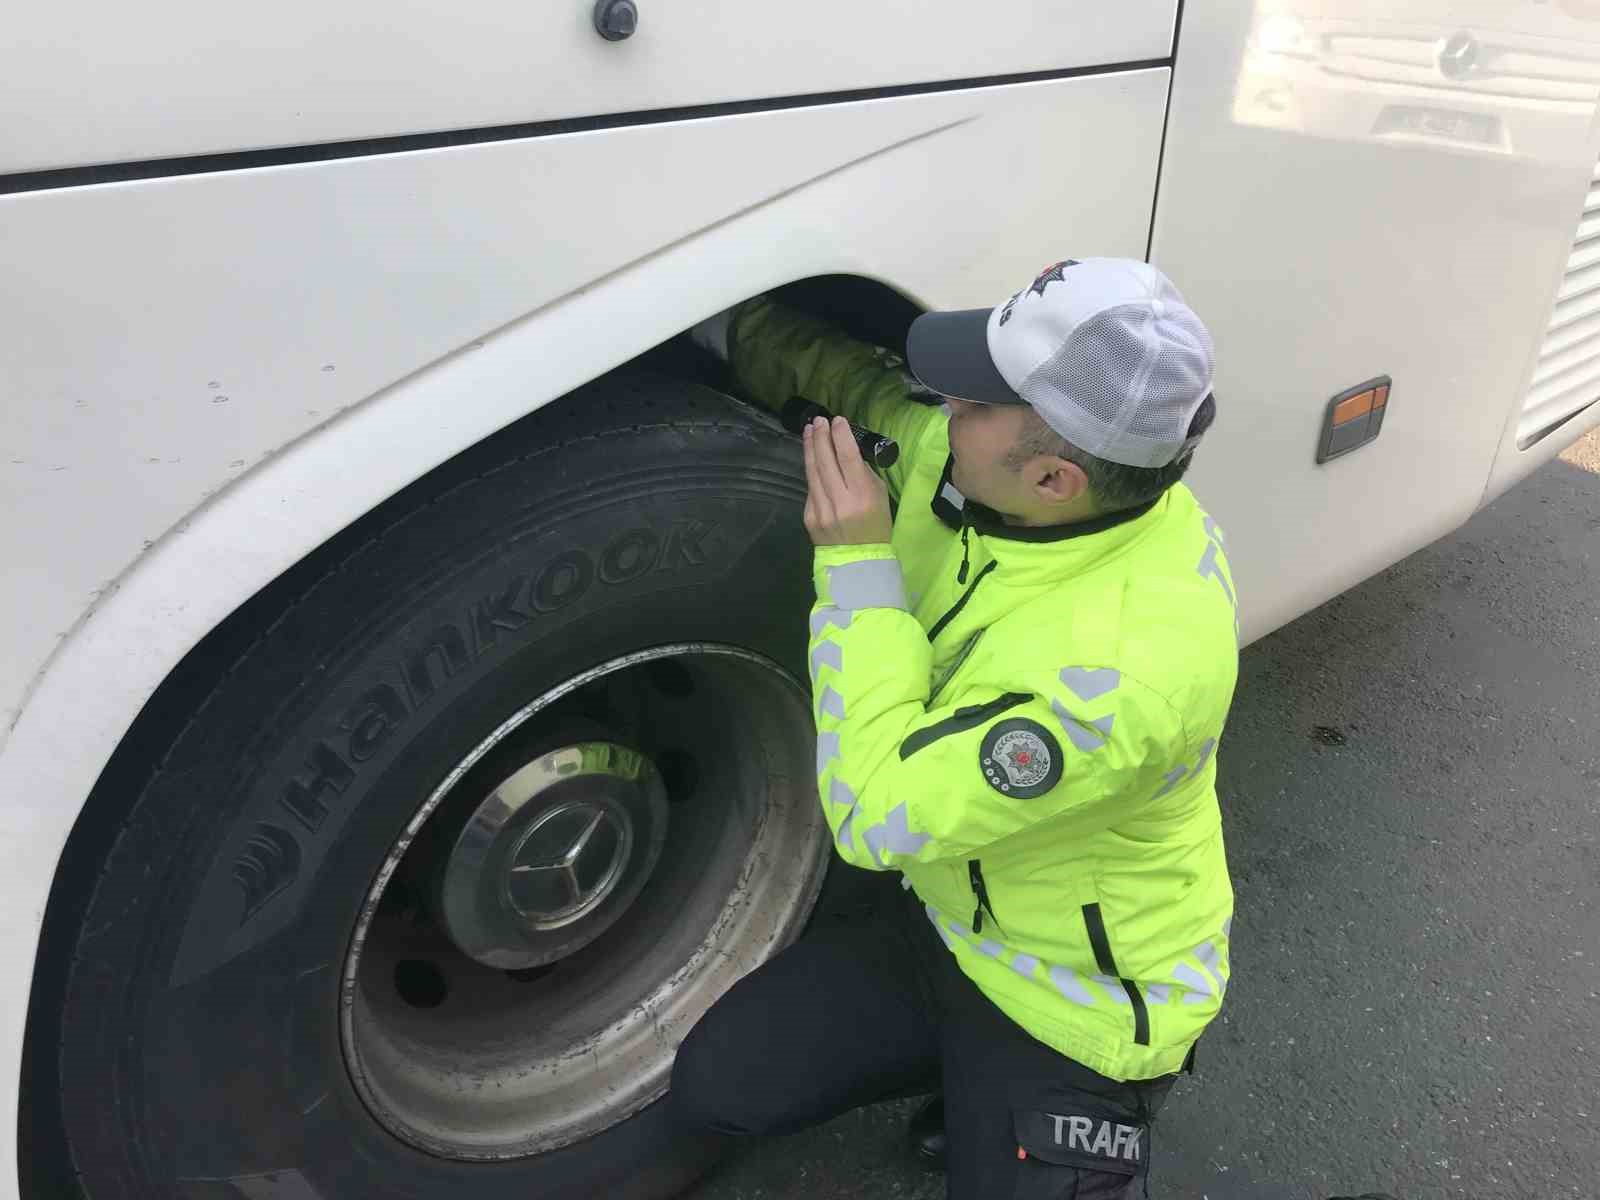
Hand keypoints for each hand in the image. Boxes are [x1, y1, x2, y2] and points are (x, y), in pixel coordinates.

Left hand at [802, 416, 892, 545]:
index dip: (841, 436)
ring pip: (812, 472)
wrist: (859, 562)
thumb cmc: (876, 526)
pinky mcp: (809, 516)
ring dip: (810, 448)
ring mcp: (821, 510)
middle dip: (821, 437)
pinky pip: (810, 488)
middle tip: (819, 420)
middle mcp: (839, 501)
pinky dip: (811, 470)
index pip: (848, 457)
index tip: (837, 420)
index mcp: (862, 496)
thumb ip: (863, 474)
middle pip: (825, 461)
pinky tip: (811, 457)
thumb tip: (846, 452)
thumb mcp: (879, 497)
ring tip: (809, 430)